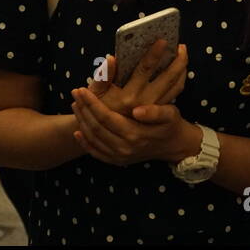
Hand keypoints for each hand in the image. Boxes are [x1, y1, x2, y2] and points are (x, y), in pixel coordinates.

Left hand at [70, 88, 194, 165]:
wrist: (174, 145)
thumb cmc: (171, 124)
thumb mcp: (170, 113)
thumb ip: (155, 112)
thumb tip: (137, 110)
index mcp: (135, 133)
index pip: (106, 117)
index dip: (93, 103)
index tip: (83, 89)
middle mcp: (124, 147)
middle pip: (95, 127)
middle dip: (83, 109)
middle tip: (75, 93)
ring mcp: (120, 156)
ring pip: (93, 139)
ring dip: (81, 122)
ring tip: (76, 105)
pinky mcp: (117, 161)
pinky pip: (96, 153)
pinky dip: (85, 143)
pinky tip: (77, 131)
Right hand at [87, 40, 187, 116]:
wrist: (106, 132)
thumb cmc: (99, 107)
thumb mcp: (94, 93)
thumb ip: (103, 76)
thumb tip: (111, 58)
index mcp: (129, 95)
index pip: (145, 69)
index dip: (154, 54)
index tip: (162, 40)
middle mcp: (145, 102)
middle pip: (168, 77)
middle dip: (178, 60)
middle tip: (181, 45)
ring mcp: (155, 107)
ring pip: (176, 86)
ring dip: (182, 69)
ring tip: (182, 53)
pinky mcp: (160, 110)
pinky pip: (175, 92)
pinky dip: (179, 79)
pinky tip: (179, 68)